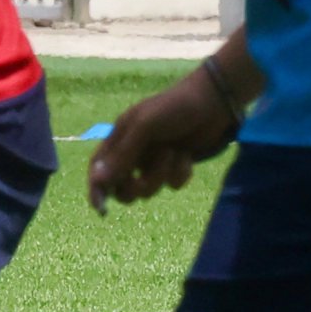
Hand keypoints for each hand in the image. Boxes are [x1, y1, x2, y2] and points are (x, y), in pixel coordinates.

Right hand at [87, 66, 240, 213]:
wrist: (213, 102)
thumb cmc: (173, 108)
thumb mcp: (144, 127)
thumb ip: (122, 155)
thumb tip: (98, 180)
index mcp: (120, 138)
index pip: (98, 167)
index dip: (96, 188)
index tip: (102, 209)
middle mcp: (135, 151)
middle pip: (122, 186)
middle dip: (135, 187)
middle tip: (143, 182)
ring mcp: (156, 160)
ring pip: (149, 187)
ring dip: (162, 174)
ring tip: (174, 153)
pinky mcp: (176, 165)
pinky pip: (173, 184)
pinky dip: (181, 172)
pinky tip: (188, 155)